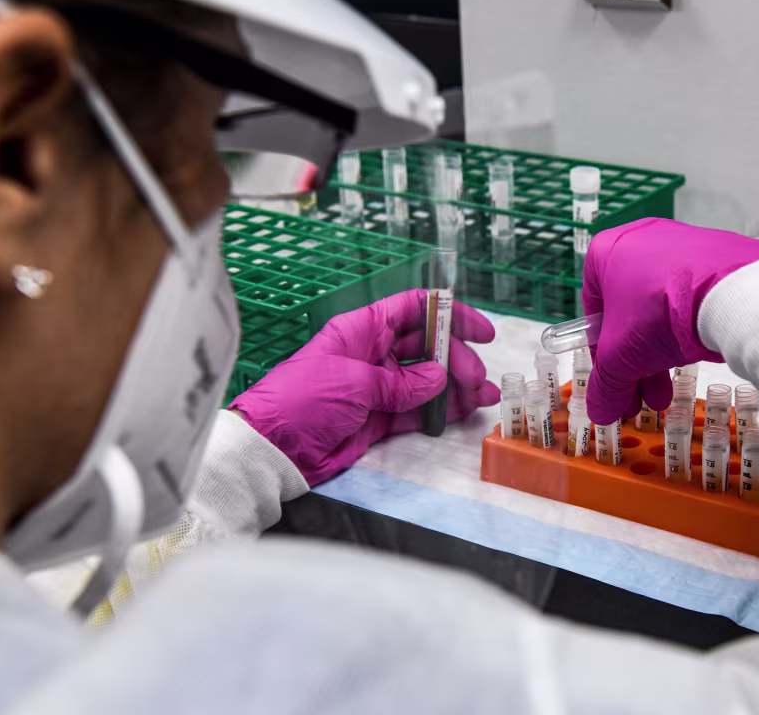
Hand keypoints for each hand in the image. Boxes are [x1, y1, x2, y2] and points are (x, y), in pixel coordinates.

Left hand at [232, 290, 499, 484]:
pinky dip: (443, 411)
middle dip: (457, 359)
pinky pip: (419, 410)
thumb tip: (438, 378)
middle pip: (427, 346)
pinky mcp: (380, 418)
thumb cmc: (303, 401)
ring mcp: (379, 387)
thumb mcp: (354, 383)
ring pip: (428, 380)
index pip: (414, 310)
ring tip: (485, 398)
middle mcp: (374, 353)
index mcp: (363, 330)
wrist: (274, 449)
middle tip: (477, 379)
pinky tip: (466, 412)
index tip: (480, 330)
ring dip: (458, 387)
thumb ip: (401, 382)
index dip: (449, 314)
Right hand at [582, 218, 758, 423]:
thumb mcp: (621, 358)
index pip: (594, 310)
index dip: (601, 355)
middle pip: (631, 314)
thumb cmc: (659, 313)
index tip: (613, 383)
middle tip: (642, 399)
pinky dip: (690, 329)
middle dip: (635, 364)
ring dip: (660, 356)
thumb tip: (600, 413)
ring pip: (663, 309)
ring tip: (668, 394)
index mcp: (608, 251)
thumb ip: (606, 385)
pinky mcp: (720, 254)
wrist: (731, 291)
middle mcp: (643, 239)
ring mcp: (684, 244)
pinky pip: (694, 297)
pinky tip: (696, 358)